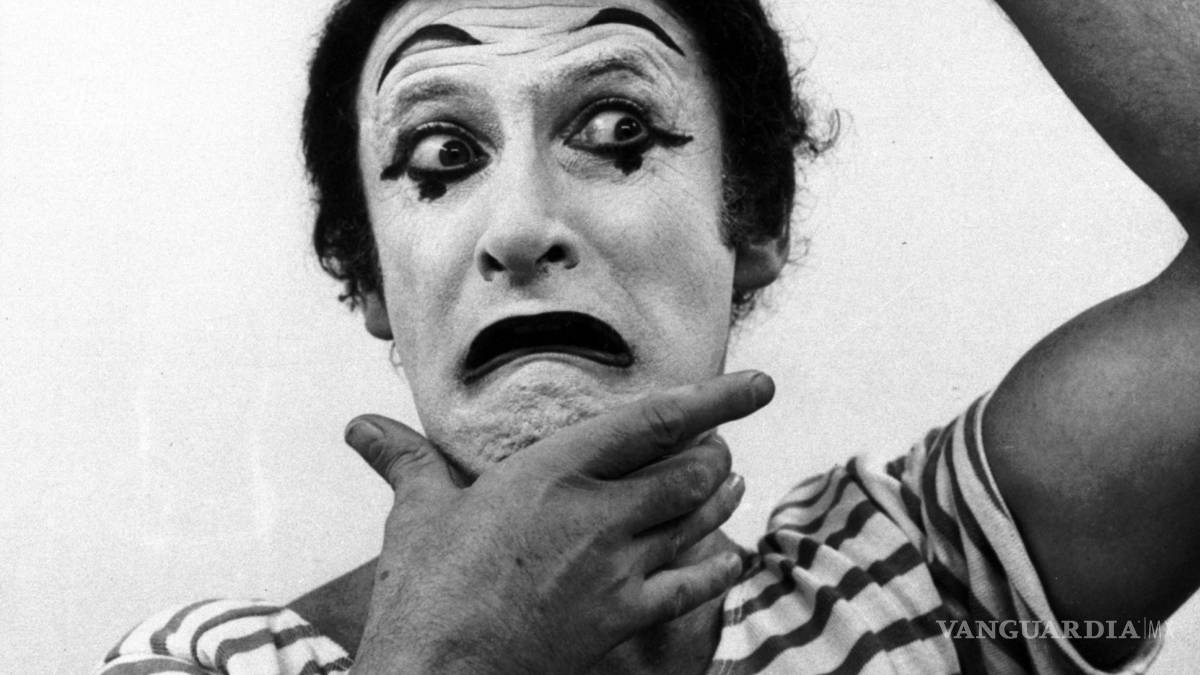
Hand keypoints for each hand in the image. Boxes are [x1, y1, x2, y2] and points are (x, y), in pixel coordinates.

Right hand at [345, 371, 773, 674]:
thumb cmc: (424, 594)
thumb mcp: (417, 516)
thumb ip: (404, 461)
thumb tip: (359, 427)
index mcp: (551, 473)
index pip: (652, 423)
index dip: (713, 399)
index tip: (755, 384)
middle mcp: (597, 515)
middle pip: (689, 473)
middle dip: (713, 456)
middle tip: (718, 446)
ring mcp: (617, 571)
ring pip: (697, 523)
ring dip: (720, 500)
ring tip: (730, 483)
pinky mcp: (624, 620)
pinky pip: (692, 588)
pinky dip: (716, 568)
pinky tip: (726, 558)